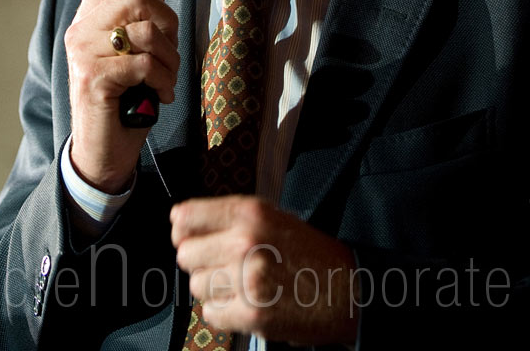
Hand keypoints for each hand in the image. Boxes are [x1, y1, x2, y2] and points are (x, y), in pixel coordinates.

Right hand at [64, 0, 178, 192]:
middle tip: (170, 54)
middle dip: (169, 24)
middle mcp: (81, 31)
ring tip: (167, 79)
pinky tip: (161, 95)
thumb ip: (138, 23)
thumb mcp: (130, 54)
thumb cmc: (124, 101)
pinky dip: (164, 80)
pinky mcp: (93, 78)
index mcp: (89, 18)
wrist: (102, 151)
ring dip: (170, 60)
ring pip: (146, 32)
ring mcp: (83, 54)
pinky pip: (144, 64)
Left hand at [171, 196, 358, 345]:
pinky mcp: (252, 314)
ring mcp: (248, 280)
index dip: (184, 231)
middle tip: (224, 266)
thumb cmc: (309, 254)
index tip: (190, 238)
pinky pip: (211, 313)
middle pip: (185, 255)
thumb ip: (229, 219)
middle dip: (200, 263)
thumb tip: (182, 224)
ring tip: (241, 285)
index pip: (184, 218)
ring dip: (214, 289)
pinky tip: (246, 303)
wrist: (347, 290)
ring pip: (197, 286)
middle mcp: (245, 243)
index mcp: (249, 213)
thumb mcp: (272, 218)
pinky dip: (224, 312)